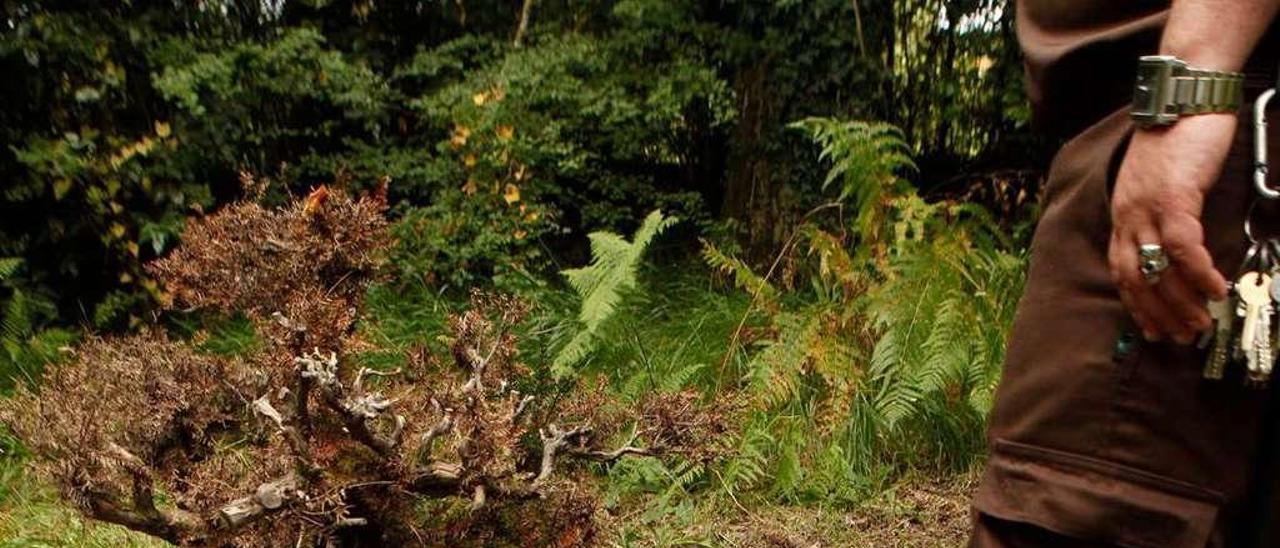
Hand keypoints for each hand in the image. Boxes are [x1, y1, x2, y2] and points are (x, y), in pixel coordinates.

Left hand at [1109, 113, 1234, 343]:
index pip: (1120, 270)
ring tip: (1200, 322)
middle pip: (1135, 277)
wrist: (1185, 98)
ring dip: (1179, 301)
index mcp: (1122, 213)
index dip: (1136, 303)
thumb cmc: (1178, 140)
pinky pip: (1182, 246)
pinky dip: (1198, 272)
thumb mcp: (1161, 183)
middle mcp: (1127, 215)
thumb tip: (1179, 245)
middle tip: (1180, 337)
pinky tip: (1215, 289)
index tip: (1152, 329)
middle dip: (1157, 313)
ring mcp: (1146, 207)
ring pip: (1156, 268)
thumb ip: (1162, 213)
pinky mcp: (1173, 197)